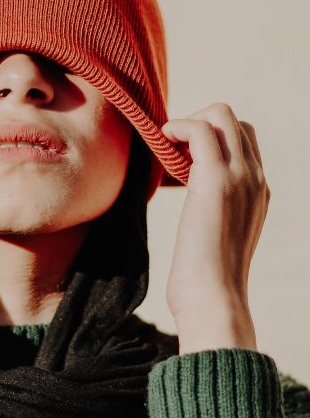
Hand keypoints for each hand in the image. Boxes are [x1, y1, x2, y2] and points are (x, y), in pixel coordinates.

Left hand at [160, 103, 269, 354]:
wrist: (214, 302)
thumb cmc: (205, 282)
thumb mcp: (215, 240)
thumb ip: (213, 216)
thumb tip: (196, 213)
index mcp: (257, 193)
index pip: (242, 142)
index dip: (209, 140)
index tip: (178, 158)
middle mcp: (256, 180)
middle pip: (235, 121)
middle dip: (198, 123)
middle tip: (170, 151)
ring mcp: (241, 177)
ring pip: (222, 115)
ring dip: (187, 122)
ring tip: (164, 149)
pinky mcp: (216, 181)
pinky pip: (201, 130)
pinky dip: (178, 127)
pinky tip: (161, 142)